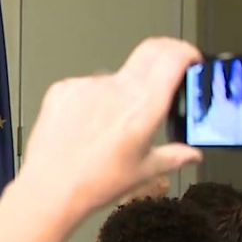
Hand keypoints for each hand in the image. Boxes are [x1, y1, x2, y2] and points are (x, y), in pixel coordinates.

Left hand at [20, 38, 202, 215]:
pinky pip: (84, 86)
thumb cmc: (96, 183)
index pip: (173, 57)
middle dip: (164, 57)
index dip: (186, 52)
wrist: (49, 189)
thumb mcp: (143, 171)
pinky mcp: (62, 89)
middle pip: (149, 52)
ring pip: (114, 76)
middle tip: (165, 75)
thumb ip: (173, 156)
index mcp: (144, 105)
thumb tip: (192, 154)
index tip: (190, 60)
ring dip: (120, 90)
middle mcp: (116, 88)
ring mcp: (87, 86)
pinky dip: (91, 100)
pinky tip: (83, 126)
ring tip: (110, 124)